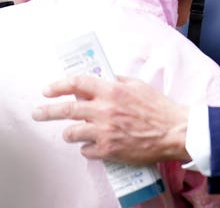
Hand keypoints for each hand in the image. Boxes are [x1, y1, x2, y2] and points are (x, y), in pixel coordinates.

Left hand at [32, 75, 189, 164]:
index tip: (48, 89)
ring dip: (69, 132)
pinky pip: (86, 150)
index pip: (78, 83)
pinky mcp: (108, 149)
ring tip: (71, 133)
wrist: (173, 131)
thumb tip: (105, 78)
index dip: (59, 85)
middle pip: (66, 109)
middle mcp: (104, 110)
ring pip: (71, 132)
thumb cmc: (159, 108)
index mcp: (112, 90)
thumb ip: (119, 81)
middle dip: (47, 111)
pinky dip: (88, 147)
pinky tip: (95, 145)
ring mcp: (104, 131)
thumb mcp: (140, 86)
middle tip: (38, 113)